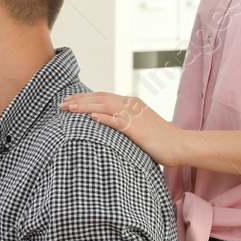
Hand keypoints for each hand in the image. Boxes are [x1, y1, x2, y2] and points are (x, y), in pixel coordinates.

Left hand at [59, 92, 184, 166]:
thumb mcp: (138, 126)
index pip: (102, 96)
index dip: (84, 97)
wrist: (180, 145)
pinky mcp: (138, 129)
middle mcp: (131, 105)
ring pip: (105, 106)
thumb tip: (104, 122)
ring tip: (69, 109)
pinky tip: (92, 117)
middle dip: (79, 100)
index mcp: (131, 103)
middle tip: (60, 104)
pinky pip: (119, 121)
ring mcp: (135, 116)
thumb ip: (122, 121)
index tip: (68, 100)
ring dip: (85, 106)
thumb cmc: (159, 139)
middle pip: (100, 98)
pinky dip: (105, 118)